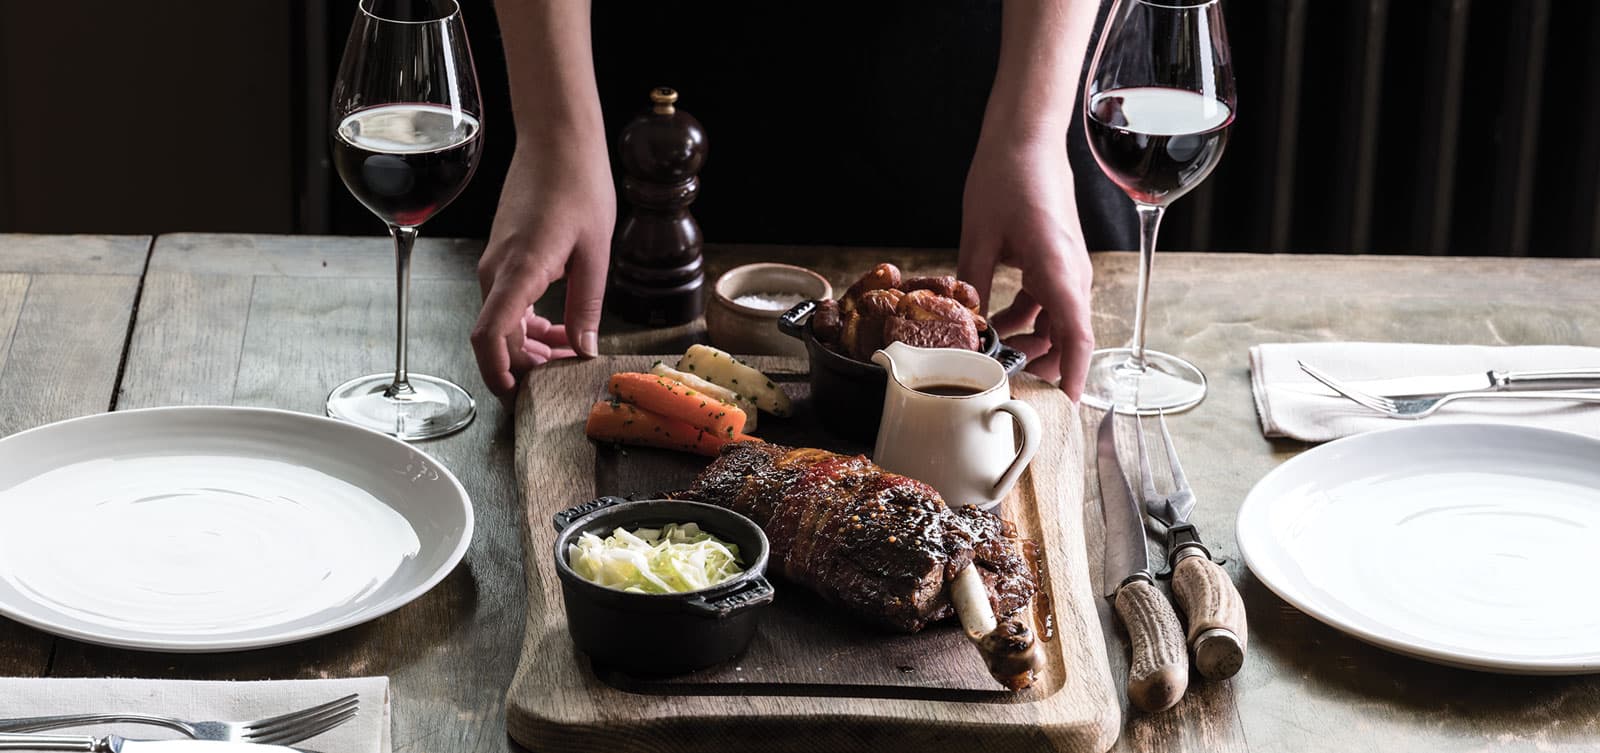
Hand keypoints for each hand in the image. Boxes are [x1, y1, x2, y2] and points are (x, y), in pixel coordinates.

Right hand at [472, 135, 615, 395]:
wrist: (557, 140)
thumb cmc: (579, 185)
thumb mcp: (595, 253)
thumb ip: (587, 306)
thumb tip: (584, 350)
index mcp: (519, 270)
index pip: (489, 334)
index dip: (497, 372)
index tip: (515, 396)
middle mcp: (497, 270)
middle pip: (497, 337)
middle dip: (528, 365)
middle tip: (566, 377)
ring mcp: (496, 262)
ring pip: (503, 322)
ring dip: (532, 345)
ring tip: (570, 353)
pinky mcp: (504, 255)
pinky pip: (508, 302)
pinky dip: (530, 323)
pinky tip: (560, 327)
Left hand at [958, 133, 1094, 400]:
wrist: (1025, 136)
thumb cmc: (1006, 177)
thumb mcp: (978, 238)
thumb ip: (973, 288)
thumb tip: (965, 331)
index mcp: (1058, 270)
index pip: (1077, 337)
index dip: (1073, 375)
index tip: (1064, 404)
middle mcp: (1072, 272)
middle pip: (1070, 335)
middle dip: (1044, 364)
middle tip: (1008, 382)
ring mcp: (1067, 265)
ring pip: (1059, 320)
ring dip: (1032, 340)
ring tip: (994, 352)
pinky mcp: (1058, 257)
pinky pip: (1050, 300)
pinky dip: (1029, 317)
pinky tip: (997, 320)